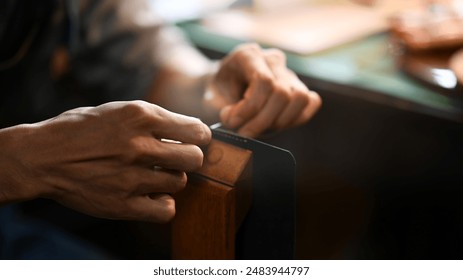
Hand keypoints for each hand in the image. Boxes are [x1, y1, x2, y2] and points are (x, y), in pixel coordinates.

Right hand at [0, 101, 210, 222]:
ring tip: (154, 175)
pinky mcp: (122, 204)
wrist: (43, 156)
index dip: (199, 136)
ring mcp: (131, 177)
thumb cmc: (81, 130)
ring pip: (180, 183)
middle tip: (177, 158)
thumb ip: (155, 119)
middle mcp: (139, 146)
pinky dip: (163, 204)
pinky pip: (166, 210)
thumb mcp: (119, 109)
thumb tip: (190, 130)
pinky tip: (152, 196)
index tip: (193, 140)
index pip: (197, 130)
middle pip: (195, 158)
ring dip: (172, 179)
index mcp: (140, 116)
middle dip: (190, 158)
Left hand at [205, 43, 320, 137]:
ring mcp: (287, 72)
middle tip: (244, 132)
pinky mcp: (298, 87)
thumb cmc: (215, 95)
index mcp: (248, 55)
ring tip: (259, 129)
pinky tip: (276, 125)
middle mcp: (271, 59)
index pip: (264, 81)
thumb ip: (222, 109)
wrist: (219, 91)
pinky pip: (311, 102)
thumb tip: (235, 119)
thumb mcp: (210, 100)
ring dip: (280, 122)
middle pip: (282, 93)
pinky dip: (297, 118)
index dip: (250, 108)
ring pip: (300, 98)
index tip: (232, 123)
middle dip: (263, 120)